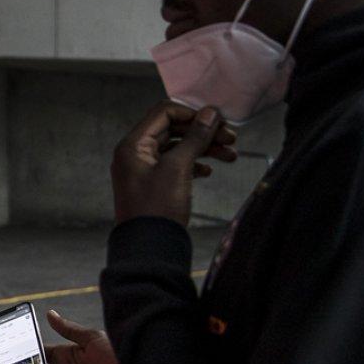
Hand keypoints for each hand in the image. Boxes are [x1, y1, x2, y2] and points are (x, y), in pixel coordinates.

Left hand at [111, 102, 236, 226]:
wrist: (150, 249)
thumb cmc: (157, 209)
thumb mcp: (178, 168)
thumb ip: (194, 138)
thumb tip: (209, 113)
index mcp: (133, 145)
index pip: (164, 113)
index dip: (192, 114)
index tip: (217, 121)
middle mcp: (135, 154)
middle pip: (173, 130)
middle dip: (202, 132)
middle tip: (231, 137)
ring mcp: (144, 171)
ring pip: (177, 149)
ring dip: (203, 149)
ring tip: (230, 155)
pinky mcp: (154, 186)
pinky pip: (175, 166)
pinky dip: (193, 165)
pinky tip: (208, 172)